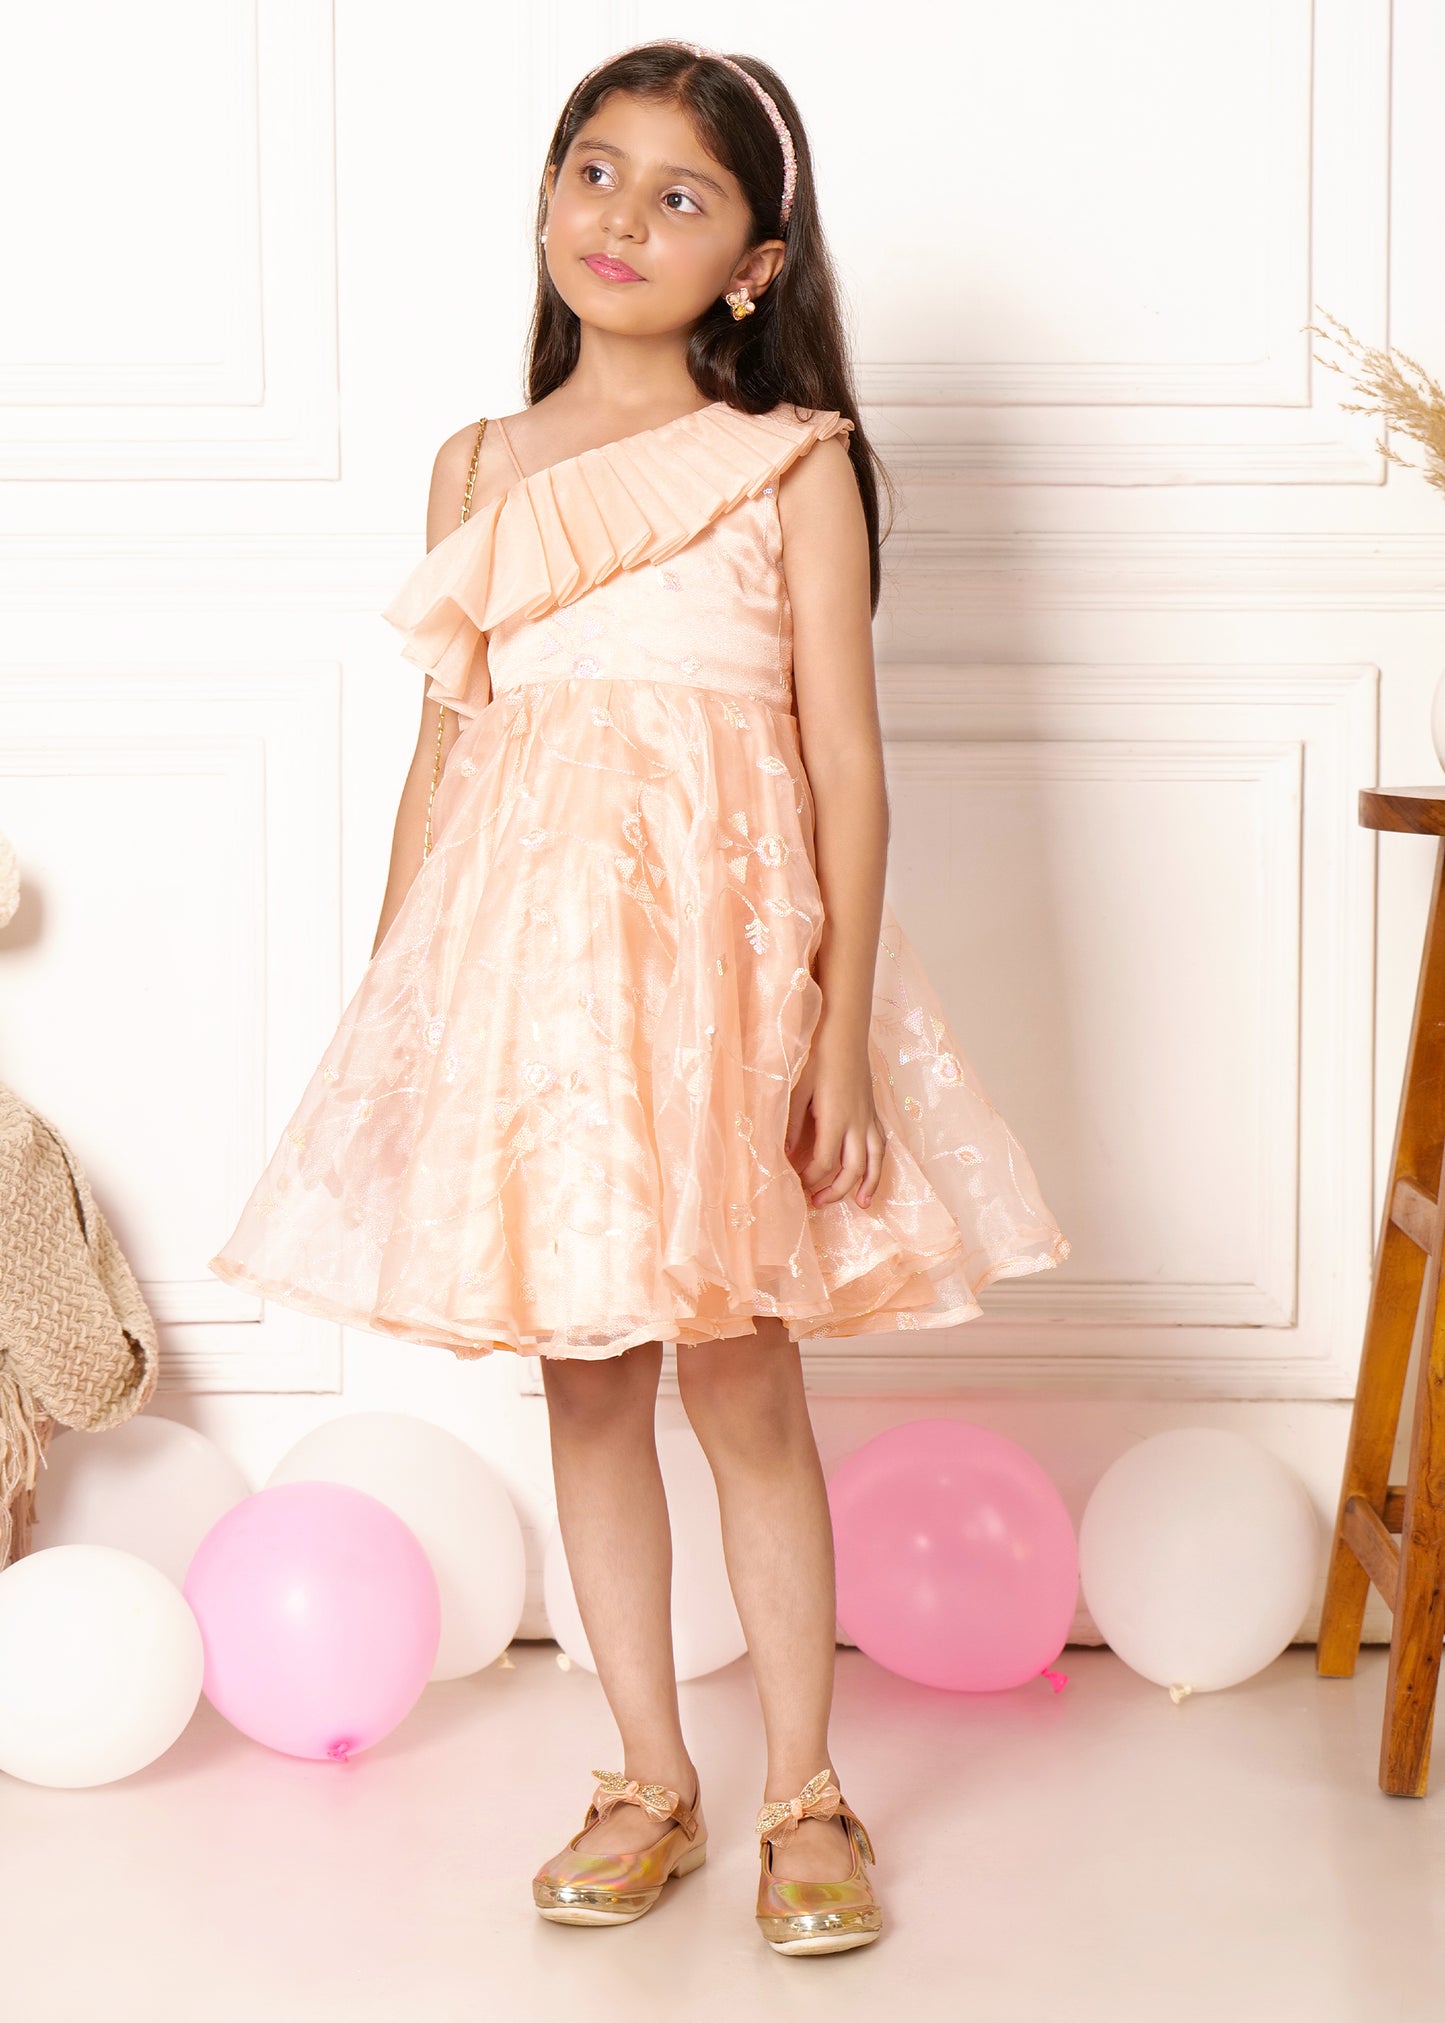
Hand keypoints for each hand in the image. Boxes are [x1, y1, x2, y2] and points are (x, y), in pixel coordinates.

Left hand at [785, 1023, 885, 1210]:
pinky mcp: (872, 1109)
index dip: (810, 1177)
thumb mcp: (797, 1088)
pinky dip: (879, 1162)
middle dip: (836, 1190)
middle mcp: (856, 1122)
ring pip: (875, 1159)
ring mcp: (868, 1116)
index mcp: (835, 1118)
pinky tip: (871, 1172)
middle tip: (816, 1202)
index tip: (794, 1181)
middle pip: (852, 1168)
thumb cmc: (817, 1054)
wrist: (844, 1028)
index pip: (825, 1161)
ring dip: (869, 1184)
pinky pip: (881, 1143)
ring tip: (860, 1205)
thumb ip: (792, 1123)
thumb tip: (785, 1153)